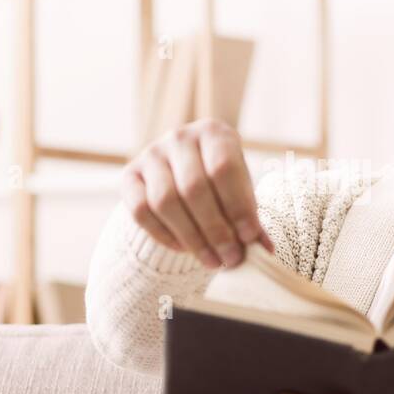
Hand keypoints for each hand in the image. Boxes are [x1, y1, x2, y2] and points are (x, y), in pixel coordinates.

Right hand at [119, 118, 274, 268]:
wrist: (182, 174)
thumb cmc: (222, 184)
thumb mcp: (240, 191)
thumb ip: (250, 217)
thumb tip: (265, 249)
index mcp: (213, 132)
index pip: (223, 168)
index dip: (237, 206)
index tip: (250, 238)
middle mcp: (179, 137)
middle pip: (193, 188)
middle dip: (215, 229)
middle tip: (231, 258)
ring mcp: (150, 154)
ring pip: (165, 201)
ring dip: (191, 237)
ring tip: (212, 261)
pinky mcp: (129, 176)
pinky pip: (140, 211)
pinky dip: (164, 235)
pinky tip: (184, 250)